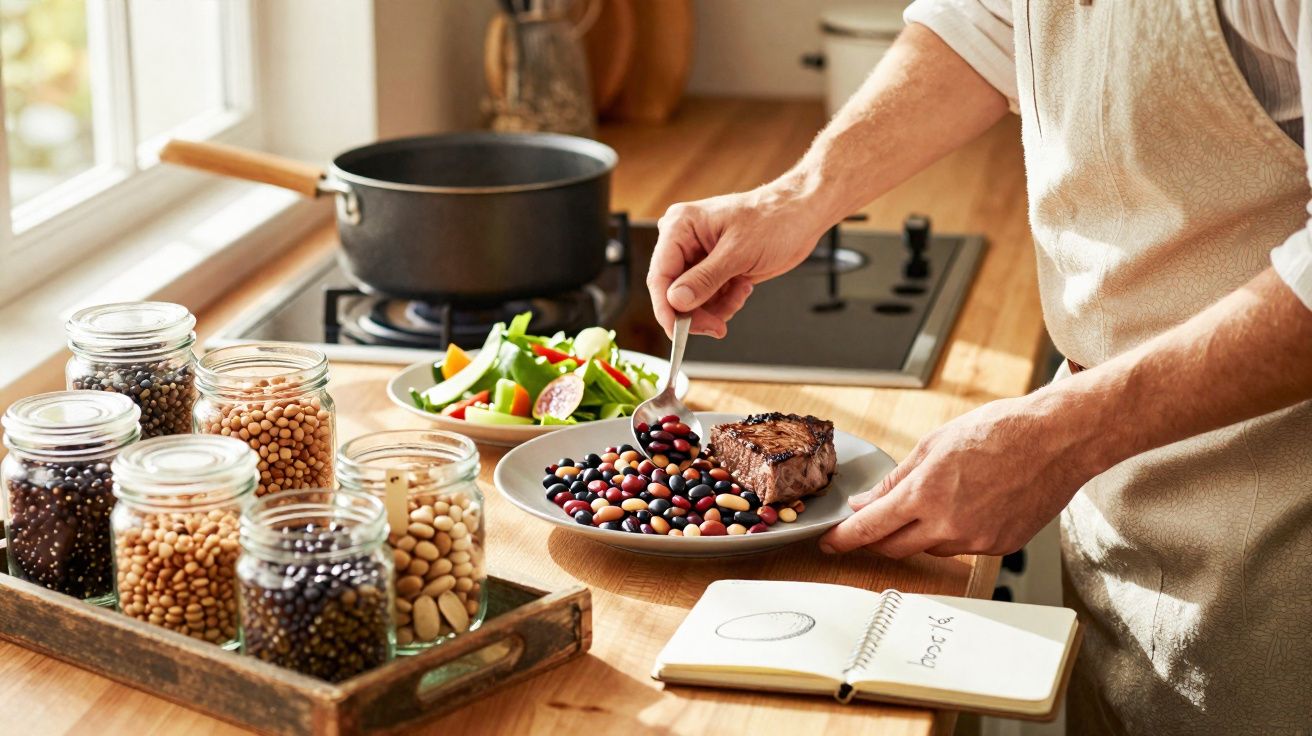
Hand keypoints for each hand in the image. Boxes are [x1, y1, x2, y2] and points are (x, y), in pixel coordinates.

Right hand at [647, 185, 830, 336]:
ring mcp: (699, 257)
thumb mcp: (738, 252)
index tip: (677, 332)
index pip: (660, 275)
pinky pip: (709, 299)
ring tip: (739, 293)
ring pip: (692, 301)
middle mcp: (685, 242)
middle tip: (716, 326)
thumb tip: (676, 301)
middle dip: (696, 312)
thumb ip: (704, 279)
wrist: (801, 216)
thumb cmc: (775, 218)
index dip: (666, 308)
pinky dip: (725, 302)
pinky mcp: (714, 269)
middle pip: (674, 292)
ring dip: (715, 308)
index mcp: (681, 227)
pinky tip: (743, 286)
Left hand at [819, 391, 1102, 558]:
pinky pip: (962, 548)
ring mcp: (977, 540)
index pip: (871, 528)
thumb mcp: (934, 445)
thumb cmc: (998, 432)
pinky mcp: (1000, 547)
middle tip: (870, 523)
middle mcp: (949, 525)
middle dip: (877, 538)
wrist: (1056, 440)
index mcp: (926, 495)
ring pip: (929, 548)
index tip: (829, 542)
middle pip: (894, 547)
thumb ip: (896, 480)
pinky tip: (967, 506)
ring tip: (935, 500)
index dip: (844, 539)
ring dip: (918, 533)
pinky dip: (953, 533)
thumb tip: (867, 503)